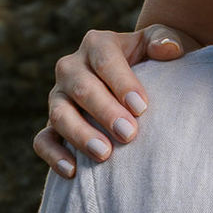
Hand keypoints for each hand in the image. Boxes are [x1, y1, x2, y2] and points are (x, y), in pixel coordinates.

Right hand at [33, 24, 200, 176]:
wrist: (136, 78)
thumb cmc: (151, 60)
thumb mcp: (158, 44)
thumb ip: (165, 40)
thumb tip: (169, 49)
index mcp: (97, 44)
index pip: (106, 60)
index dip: (122, 83)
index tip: (142, 107)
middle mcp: (72, 67)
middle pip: (82, 88)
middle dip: (105, 112)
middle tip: (129, 134)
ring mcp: (58, 96)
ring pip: (59, 114)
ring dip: (80, 135)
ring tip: (105, 154)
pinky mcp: (51, 125)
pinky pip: (42, 141)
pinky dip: (53, 156)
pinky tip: (72, 172)